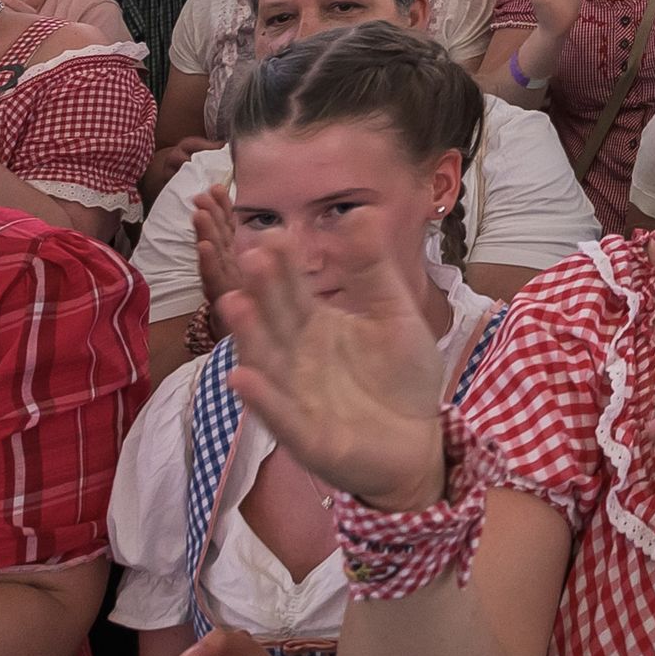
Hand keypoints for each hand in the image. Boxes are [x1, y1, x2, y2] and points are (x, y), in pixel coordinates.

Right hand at [221, 232, 455, 509]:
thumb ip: (373, 270)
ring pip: (266, 362)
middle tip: (253, 255)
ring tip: (234, 304)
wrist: (419, 442)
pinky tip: (242, 377)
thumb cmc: (401, 378)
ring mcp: (296, 397)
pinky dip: (261, 398)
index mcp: (314, 326)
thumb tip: (362, 213)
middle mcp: (295, 357)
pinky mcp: (306, 437)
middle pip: (273, 319)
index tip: (276, 234)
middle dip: (262, 290)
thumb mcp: (393, 315)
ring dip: (249, 336)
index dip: (283, 264)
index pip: (291, 290)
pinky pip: (279, 415)